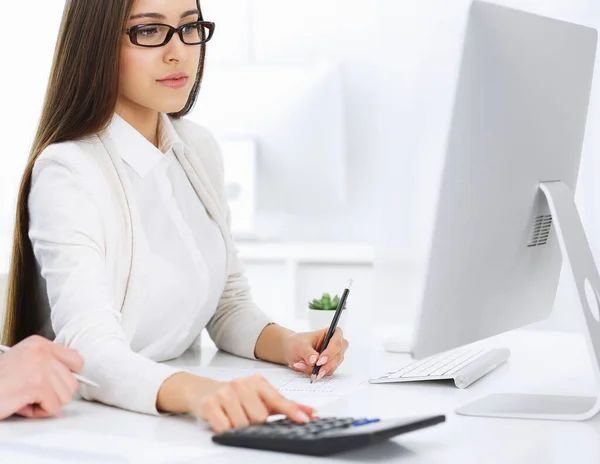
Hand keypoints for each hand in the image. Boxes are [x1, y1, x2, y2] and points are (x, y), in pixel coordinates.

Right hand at [0, 335, 83, 419]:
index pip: (75, 358)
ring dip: (46, 404)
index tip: (57, 383)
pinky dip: (40, 412)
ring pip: (65, 396)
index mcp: (38, 344)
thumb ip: (47, 363)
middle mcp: (41, 352)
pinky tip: (24, 406)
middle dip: (54, 394)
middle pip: (72, 381)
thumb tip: (73, 374)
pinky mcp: (36, 385)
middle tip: (33, 395)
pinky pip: (54, 406)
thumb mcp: (23, 362)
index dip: (68, 376)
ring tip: (26, 399)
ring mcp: (40, 367)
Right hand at [188, 374, 314, 433]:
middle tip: (246, 415)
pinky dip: (225, 429)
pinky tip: (223, 419)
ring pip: (243, 424)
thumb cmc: (236, 396)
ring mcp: (225, 393)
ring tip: (233, 416)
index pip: (277, 399)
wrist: (204, 391)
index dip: (292, 411)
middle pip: (259, 417)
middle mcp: (241, 384)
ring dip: (239, 426)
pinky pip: (225, 428)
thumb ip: (285, 405)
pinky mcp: (210, 405)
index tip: (304, 419)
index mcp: (257, 382)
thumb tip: (310, 413)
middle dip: (254, 422)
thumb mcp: (261, 397)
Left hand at [282, 328, 348, 380]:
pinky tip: (304, 368)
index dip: (330, 352)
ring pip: (332, 367)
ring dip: (317, 370)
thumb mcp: (300, 345)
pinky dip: (315, 372)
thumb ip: (307, 352)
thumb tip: (314, 361)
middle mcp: (336, 344)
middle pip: (338, 356)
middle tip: (314, 371)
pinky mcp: (330, 366)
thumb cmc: (298, 342)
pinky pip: (326, 372)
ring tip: (302, 365)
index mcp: (330, 333)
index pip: (337, 342)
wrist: (292, 349)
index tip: (319, 361)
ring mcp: (334, 356)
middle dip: (325, 365)